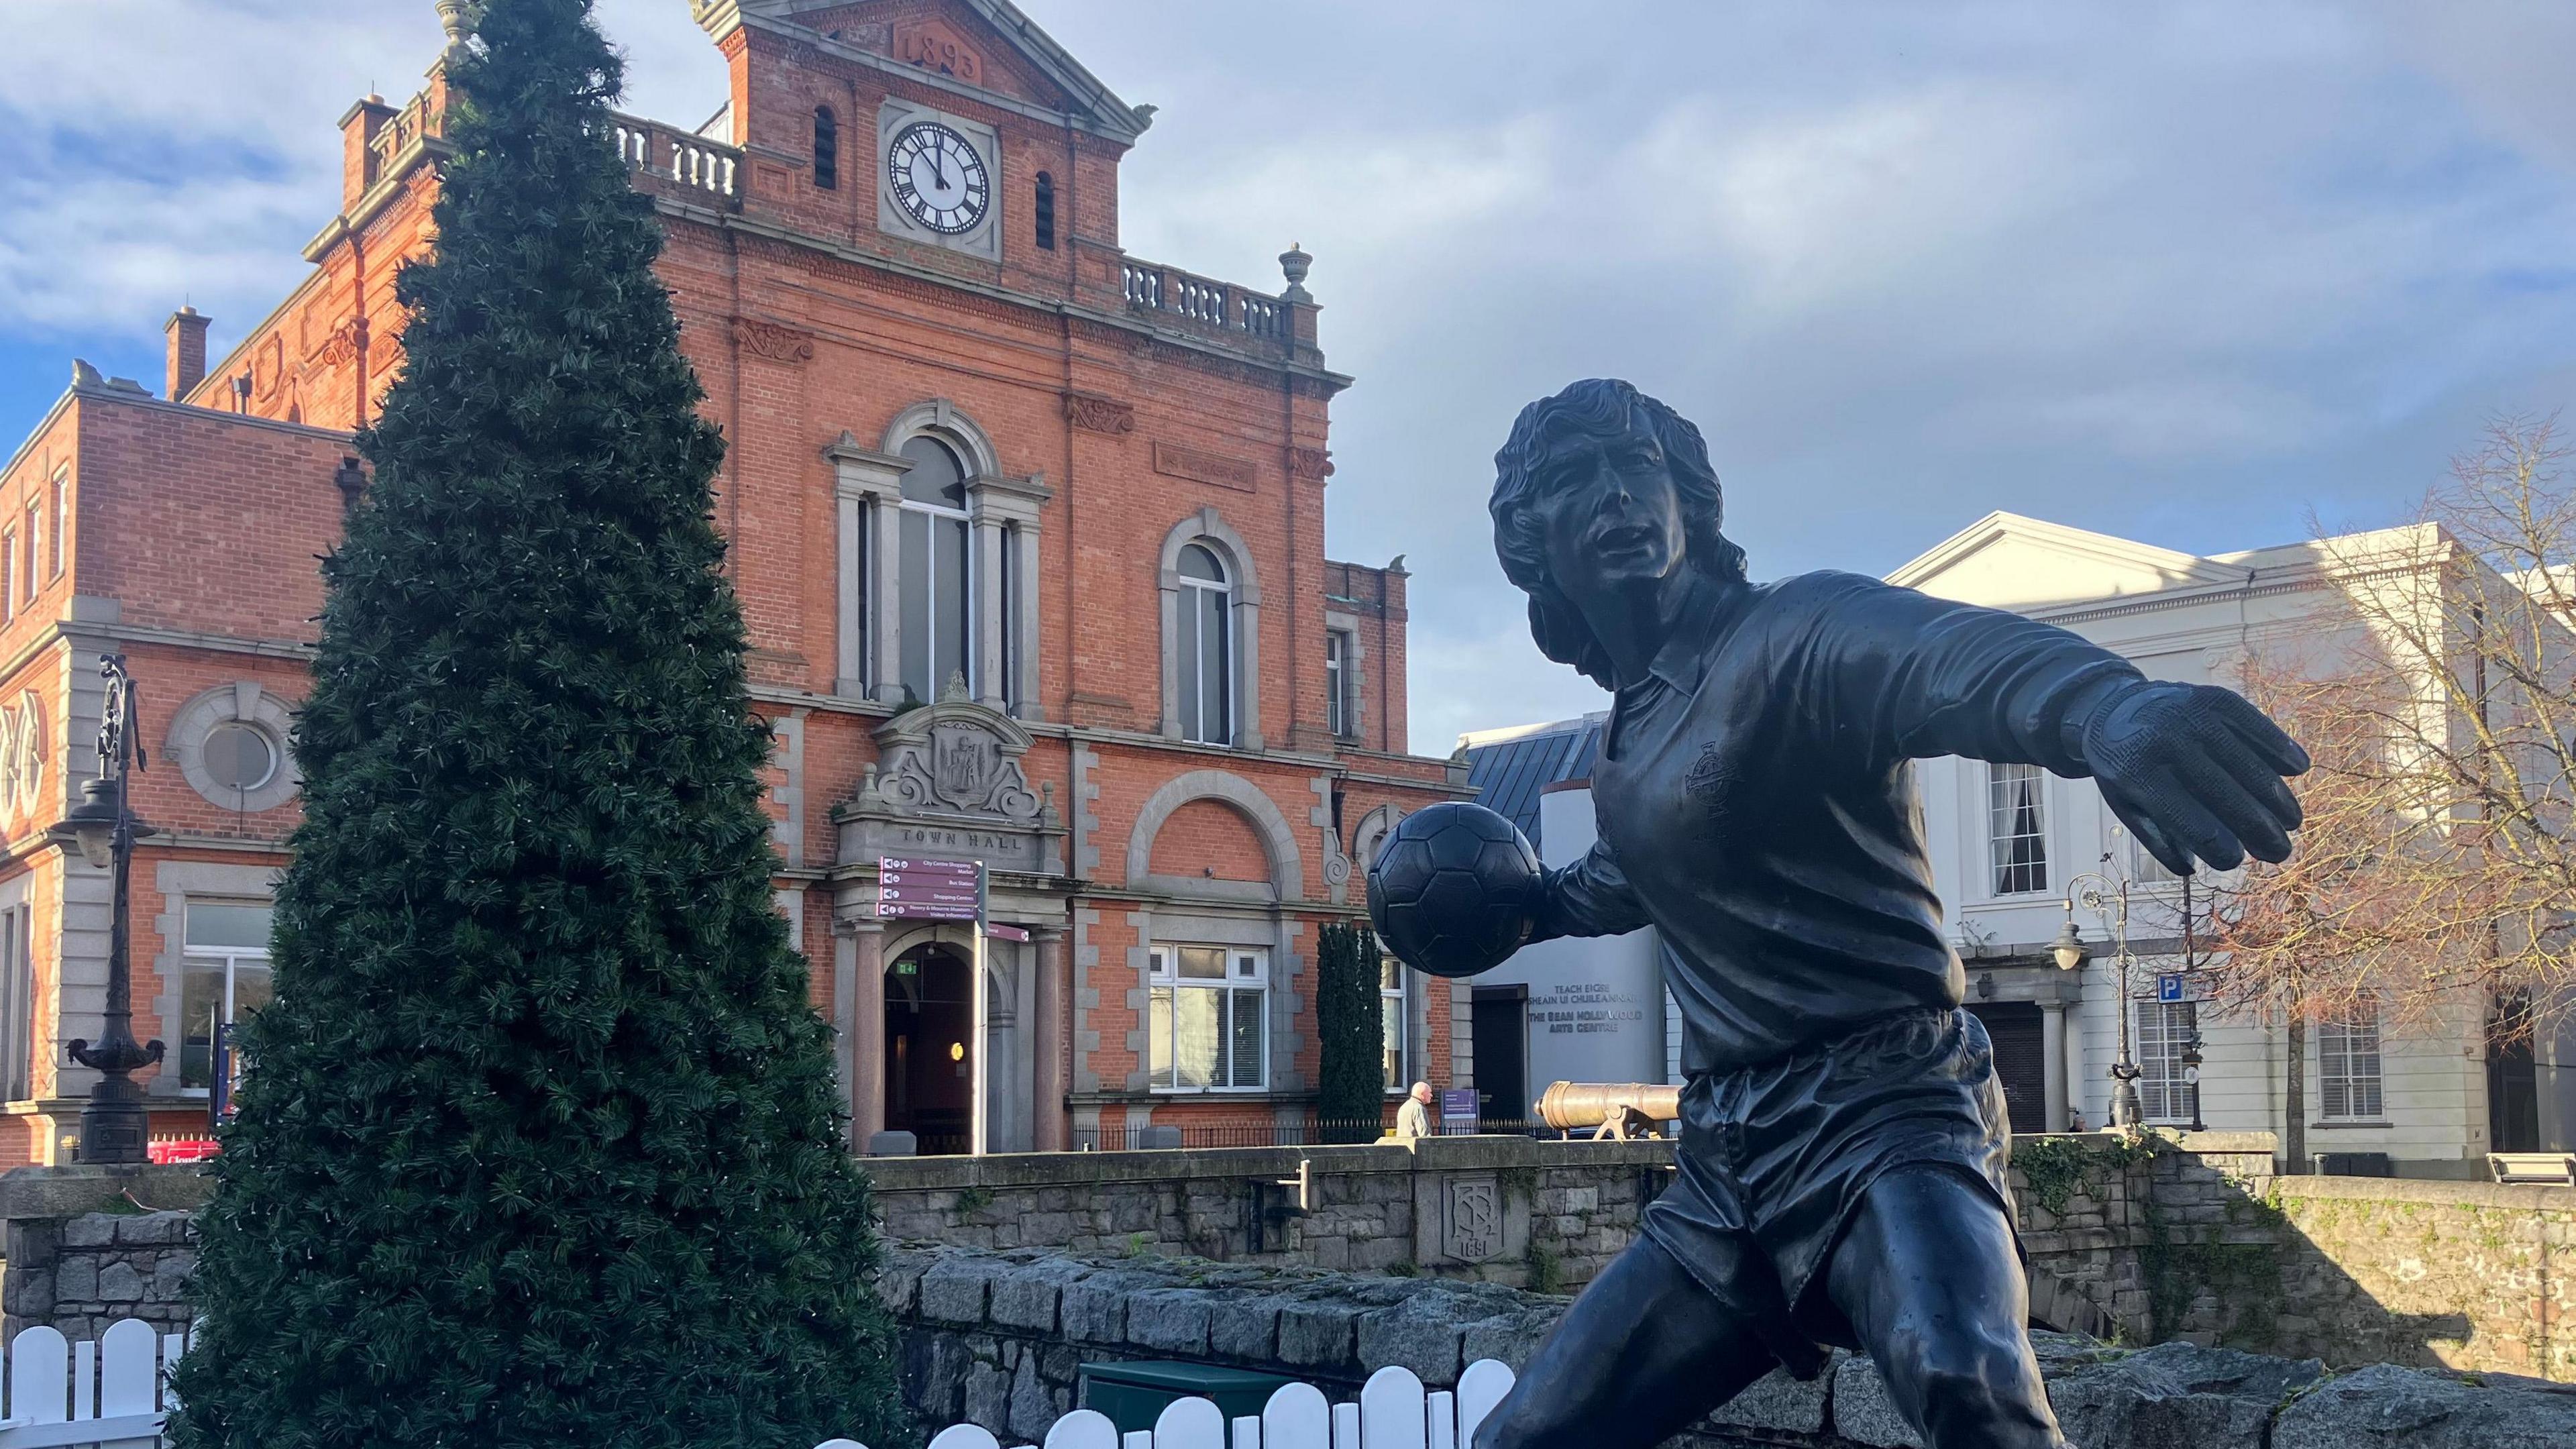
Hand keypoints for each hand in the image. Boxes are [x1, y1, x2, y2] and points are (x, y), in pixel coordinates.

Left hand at [2081, 681, 2309, 874]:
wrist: (2113, 707)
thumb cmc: (2125, 767)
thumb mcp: (2126, 804)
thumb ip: (2157, 837)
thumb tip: (2194, 869)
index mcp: (2137, 774)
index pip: (2188, 822)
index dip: (2218, 848)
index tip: (2236, 861)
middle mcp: (2165, 741)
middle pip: (2225, 796)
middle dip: (2259, 830)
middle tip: (2281, 853)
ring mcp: (2192, 715)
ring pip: (2247, 764)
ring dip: (2276, 798)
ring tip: (2292, 822)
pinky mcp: (2213, 698)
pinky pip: (2254, 725)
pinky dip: (2279, 747)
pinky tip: (2298, 768)